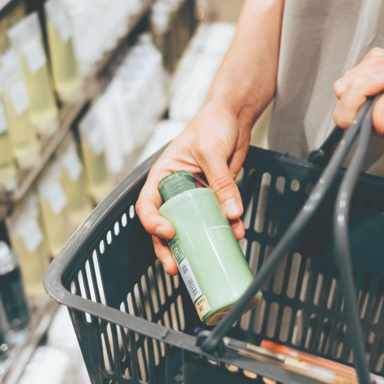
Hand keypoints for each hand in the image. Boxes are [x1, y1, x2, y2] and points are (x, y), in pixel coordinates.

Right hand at [135, 103, 248, 274]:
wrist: (234, 116)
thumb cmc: (211, 124)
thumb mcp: (211, 152)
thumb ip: (221, 182)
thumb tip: (232, 212)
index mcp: (162, 176)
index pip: (148, 205)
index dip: (153, 223)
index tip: (168, 232)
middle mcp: (175, 189)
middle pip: (166, 225)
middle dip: (168, 249)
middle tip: (175, 267)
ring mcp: (194, 196)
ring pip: (191, 228)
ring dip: (198, 245)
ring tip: (205, 260)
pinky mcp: (214, 197)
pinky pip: (216, 218)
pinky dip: (225, 229)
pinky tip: (235, 235)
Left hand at [333, 26, 383, 138]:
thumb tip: (377, 121)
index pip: (349, 118)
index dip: (360, 93)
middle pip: (345, 95)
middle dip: (371, 74)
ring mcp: (381, 96)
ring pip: (352, 76)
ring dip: (378, 64)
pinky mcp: (380, 78)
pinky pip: (363, 63)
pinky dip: (381, 56)